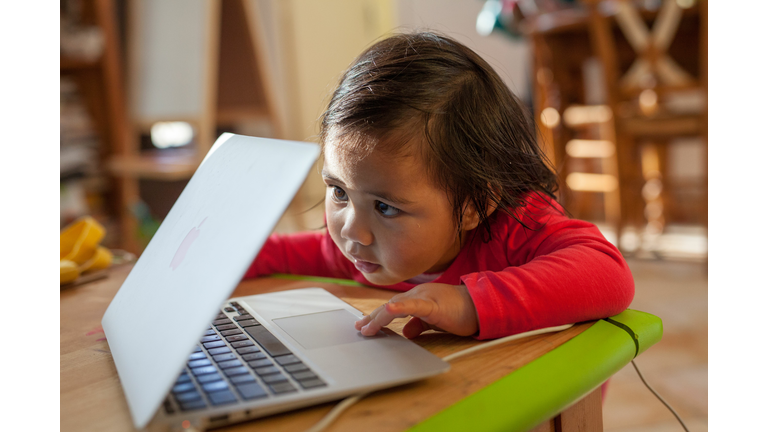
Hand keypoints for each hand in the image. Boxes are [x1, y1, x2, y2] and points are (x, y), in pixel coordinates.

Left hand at [354, 283, 478, 338]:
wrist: (480, 306)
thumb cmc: (460, 312)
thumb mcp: (434, 320)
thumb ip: (420, 324)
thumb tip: (406, 332)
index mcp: (418, 298)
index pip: (393, 306)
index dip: (377, 315)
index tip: (364, 325)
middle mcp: (418, 294)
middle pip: (390, 305)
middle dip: (373, 318)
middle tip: (360, 328)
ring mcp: (425, 297)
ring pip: (397, 305)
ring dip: (380, 317)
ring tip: (367, 326)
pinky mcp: (434, 305)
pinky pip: (415, 305)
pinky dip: (401, 308)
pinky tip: (390, 310)